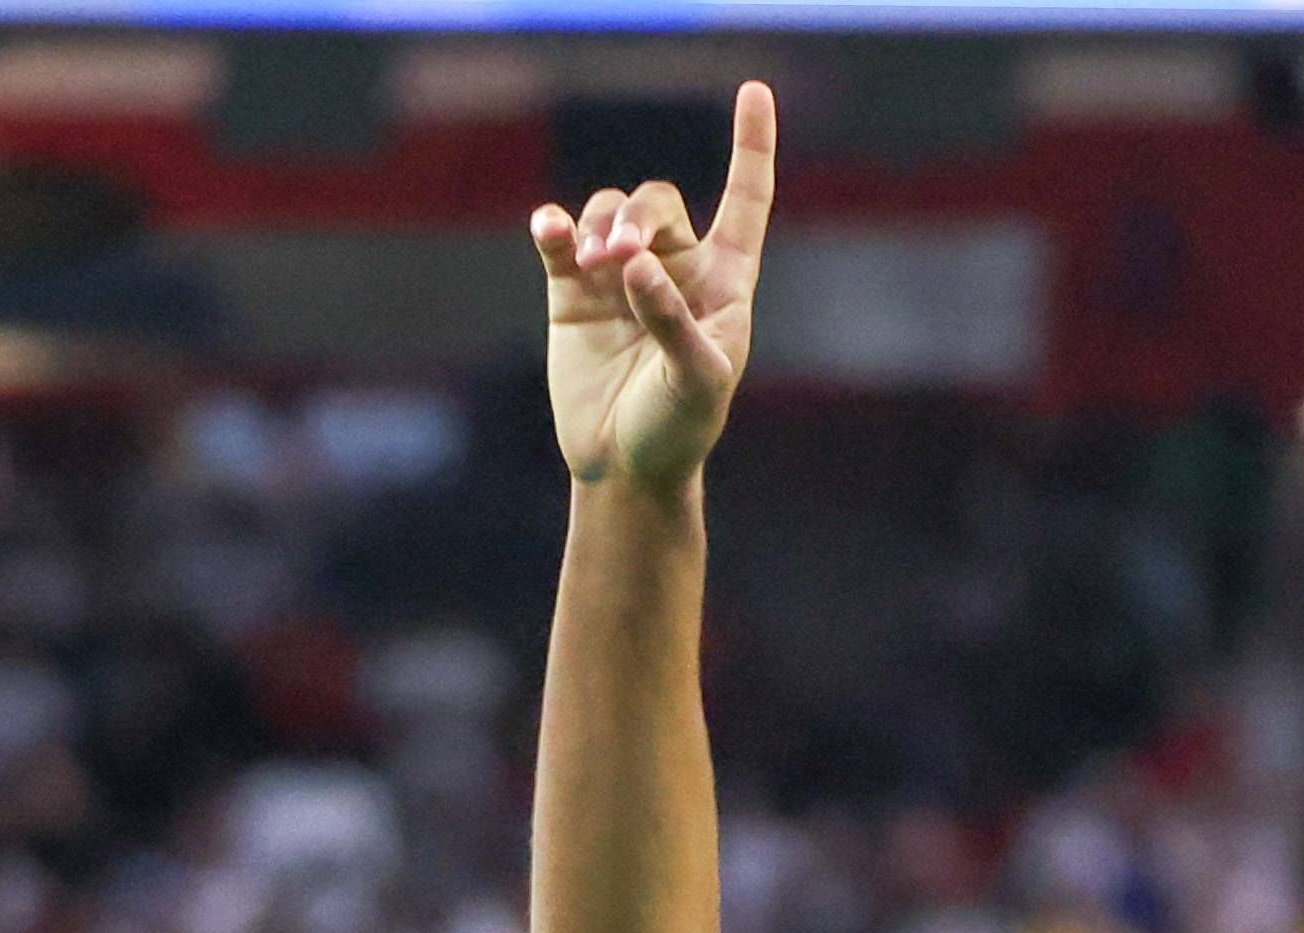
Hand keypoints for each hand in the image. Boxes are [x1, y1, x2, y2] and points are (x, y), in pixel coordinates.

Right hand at [529, 81, 776, 493]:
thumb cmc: (679, 429)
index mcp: (723, 283)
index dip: (751, 147)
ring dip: (598, 224)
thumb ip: (673, 321)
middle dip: (638, 216)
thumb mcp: (696, 381)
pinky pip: (560, 238)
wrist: (624, 468)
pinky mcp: (572, 293)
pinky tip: (550, 230)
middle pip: (657, 203)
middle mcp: (673, 268)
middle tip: (620, 255)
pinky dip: (553, 227)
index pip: (744, 200)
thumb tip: (637, 266)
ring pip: (608, 212)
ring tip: (591, 262)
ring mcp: (619, 277)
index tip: (754, 92)